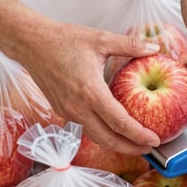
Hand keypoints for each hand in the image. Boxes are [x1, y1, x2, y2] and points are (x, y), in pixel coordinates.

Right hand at [18, 21, 160, 154]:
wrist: (31, 43)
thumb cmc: (64, 40)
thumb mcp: (101, 39)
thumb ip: (130, 45)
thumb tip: (154, 48)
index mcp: (91, 91)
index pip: (120, 123)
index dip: (139, 135)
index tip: (154, 140)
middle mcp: (78, 107)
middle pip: (108, 140)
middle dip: (130, 148)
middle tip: (149, 148)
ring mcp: (67, 112)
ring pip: (96, 137)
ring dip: (116, 143)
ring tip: (134, 142)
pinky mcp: (61, 111)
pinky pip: (85, 127)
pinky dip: (102, 132)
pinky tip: (112, 127)